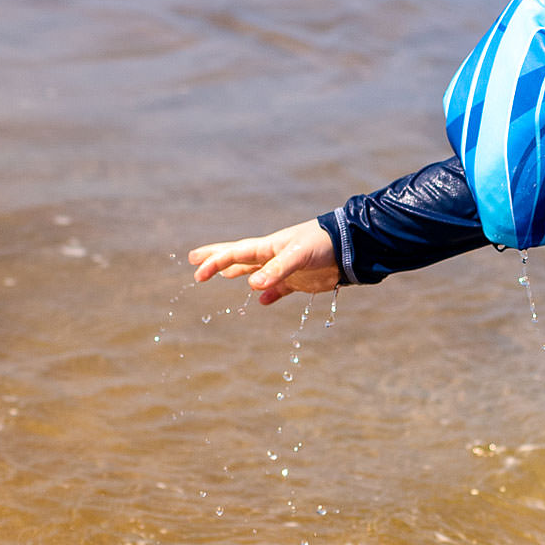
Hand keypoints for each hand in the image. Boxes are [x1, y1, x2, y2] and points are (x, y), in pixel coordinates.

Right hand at [187, 220, 340, 305]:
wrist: (351, 247)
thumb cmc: (323, 244)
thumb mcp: (298, 255)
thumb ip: (277, 270)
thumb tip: (253, 286)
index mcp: (268, 246)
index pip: (235, 253)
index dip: (215, 262)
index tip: (197, 272)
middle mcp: (273, 256)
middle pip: (238, 257)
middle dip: (216, 259)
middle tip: (194, 260)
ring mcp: (285, 268)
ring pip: (255, 272)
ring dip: (238, 273)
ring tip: (222, 275)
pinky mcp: (299, 281)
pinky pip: (279, 289)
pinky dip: (270, 295)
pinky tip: (262, 301)